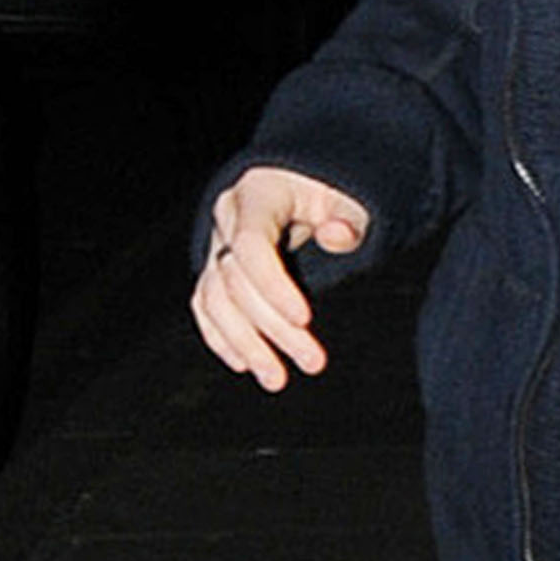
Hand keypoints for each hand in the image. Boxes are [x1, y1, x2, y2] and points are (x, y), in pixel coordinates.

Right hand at [190, 166, 370, 390]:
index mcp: (257, 194)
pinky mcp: (218, 268)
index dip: (272, 285)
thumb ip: (350, 219)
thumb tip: (337, 236)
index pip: (250, 245)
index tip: (305, 319)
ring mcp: (218, 244)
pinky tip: (245, 365)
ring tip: (276, 379)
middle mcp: (228, 218)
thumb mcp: (353, 198)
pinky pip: (206, 306)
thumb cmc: (334, 191)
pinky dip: (221, 337)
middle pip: (233, 280)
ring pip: (213, 299)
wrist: (308, 180)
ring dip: (243, 343)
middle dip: (271, 327)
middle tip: (313, 363)